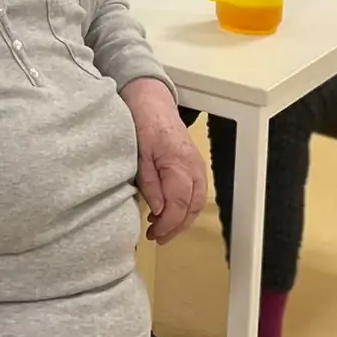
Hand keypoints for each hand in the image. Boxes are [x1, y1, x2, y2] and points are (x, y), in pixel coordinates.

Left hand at [124, 78, 206, 244]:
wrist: (151, 98)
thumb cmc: (142, 122)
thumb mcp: (138, 154)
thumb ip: (150, 183)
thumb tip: (159, 210)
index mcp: (180, 164)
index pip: (179, 204)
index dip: (167, 224)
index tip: (152, 234)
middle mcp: (195, 167)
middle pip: (192, 207)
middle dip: (176, 227)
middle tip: (156, 238)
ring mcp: (198, 165)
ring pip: (197, 202)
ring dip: (182, 219)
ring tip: (162, 230)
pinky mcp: (195, 164)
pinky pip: (196, 192)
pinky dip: (185, 207)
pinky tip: (169, 212)